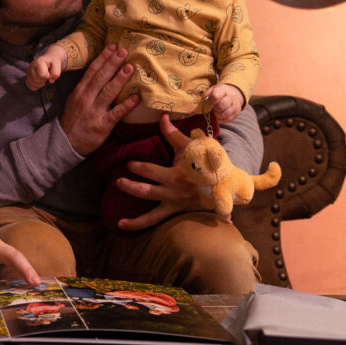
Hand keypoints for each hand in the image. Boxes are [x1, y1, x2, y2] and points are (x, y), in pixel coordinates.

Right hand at [26, 44, 66, 90]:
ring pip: (32, 84)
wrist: (50, 58)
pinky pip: (30, 85)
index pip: (42, 75)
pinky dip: (36, 86)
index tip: (50, 72)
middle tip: (47, 74)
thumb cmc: (53, 61)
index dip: (48, 76)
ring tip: (44, 77)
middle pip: (36, 80)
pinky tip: (40, 82)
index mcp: (38, 62)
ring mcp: (28, 72)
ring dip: (40, 83)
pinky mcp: (28, 76)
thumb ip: (56, 72)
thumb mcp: (57, 64)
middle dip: (44, 80)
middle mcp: (31, 67)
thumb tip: (50, 81)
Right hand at [59, 45, 138, 155]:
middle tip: (123, 51)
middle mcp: (86, 99)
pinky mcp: (102, 125)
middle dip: (112, 63)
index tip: (112, 46)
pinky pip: (116, 113)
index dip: (103, 58)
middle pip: (100, 78)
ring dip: (119, 79)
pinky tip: (136, 97)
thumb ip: (87, 87)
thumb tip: (104, 72)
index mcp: (79, 91)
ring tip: (130, 67)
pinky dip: (126, 105)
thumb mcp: (75, 99)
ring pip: (108, 92)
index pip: (92, 71)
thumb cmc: (74, 119)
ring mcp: (94, 112)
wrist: (66, 142)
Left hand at [114, 114, 208, 230]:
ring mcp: (175, 207)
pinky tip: (125, 227)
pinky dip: (142, 226)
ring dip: (135, 221)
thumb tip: (162, 116)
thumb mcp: (191, 147)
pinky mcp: (177, 214)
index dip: (137, 167)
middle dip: (129, 187)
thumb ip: (173, 134)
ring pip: (152, 217)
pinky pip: (158, 223)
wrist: (228, 185)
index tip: (129, 163)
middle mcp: (174, 194)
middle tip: (117, 181)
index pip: (151, 171)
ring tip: (119, 223)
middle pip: (146, 192)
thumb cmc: (206, 163)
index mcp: (176, 176)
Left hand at [206, 84, 243, 122]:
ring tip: (215, 112)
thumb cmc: (217, 94)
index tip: (207, 104)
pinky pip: (228, 119)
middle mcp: (231, 96)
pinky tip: (219, 115)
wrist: (231, 95)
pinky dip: (221, 119)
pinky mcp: (236, 113)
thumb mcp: (210, 92)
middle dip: (215, 108)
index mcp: (222, 89)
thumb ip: (206, 98)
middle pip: (222, 105)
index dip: (210, 102)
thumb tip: (203, 108)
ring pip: (226, 113)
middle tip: (212, 108)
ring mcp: (235, 105)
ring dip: (218, 115)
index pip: (216, 95)